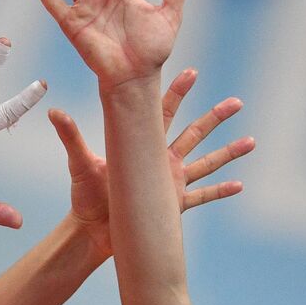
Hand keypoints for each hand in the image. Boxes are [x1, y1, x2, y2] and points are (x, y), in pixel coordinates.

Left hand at [49, 69, 254, 256]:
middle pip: (194, 133)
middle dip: (215, 117)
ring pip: (206, 163)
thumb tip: (54, 110)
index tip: (193, 72)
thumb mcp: (80, 164)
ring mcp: (169, 182)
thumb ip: (71, 137)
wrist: (91, 232)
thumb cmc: (84, 197)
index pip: (163, 113)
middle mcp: (159, 161)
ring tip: (251, 141)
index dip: (178, 93)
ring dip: (228, 152)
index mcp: (141, 147)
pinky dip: (220, 190)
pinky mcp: (173, 205)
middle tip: (237, 102)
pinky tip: (240, 185)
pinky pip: (202, 196)